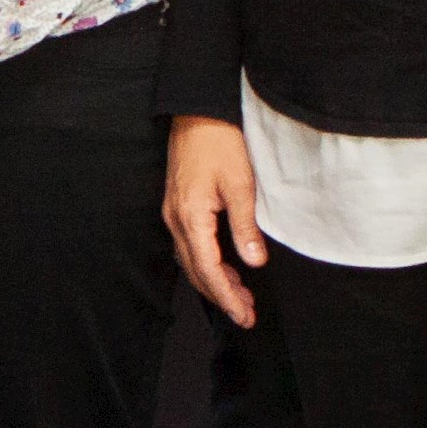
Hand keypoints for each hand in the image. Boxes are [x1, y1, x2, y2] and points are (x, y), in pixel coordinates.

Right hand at [164, 115, 265, 328]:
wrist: (197, 112)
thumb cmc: (220, 143)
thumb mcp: (240, 185)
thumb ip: (245, 227)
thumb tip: (253, 262)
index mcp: (191, 217)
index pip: (208, 269)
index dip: (226, 296)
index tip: (244, 315)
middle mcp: (176, 219)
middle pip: (196, 270)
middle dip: (220, 296)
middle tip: (246, 315)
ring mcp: (173, 212)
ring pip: (191, 260)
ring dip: (214, 281)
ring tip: (240, 296)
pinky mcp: (178, 204)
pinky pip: (189, 245)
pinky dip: (207, 263)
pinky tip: (224, 267)